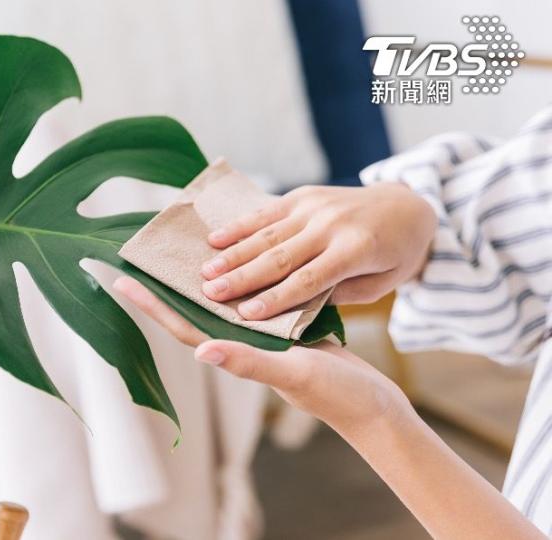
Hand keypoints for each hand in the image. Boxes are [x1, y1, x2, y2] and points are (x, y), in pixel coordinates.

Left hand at [114, 276, 408, 436]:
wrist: (374, 407)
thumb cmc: (336, 396)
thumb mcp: (293, 374)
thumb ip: (249, 363)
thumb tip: (201, 351)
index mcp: (236, 354)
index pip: (183, 326)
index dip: (153, 305)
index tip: (122, 280)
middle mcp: (242, 346)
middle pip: (194, 312)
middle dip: (167, 288)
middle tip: (140, 257)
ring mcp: (263, 339)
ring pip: (221, 305)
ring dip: (199, 281)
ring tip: (179, 252)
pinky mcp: (285, 331)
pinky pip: (253, 301)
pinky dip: (240, 281)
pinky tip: (238, 262)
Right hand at [200, 183, 435, 319]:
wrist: (408, 205)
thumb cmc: (395, 255)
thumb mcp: (381, 283)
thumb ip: (339, 293)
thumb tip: (295, 305)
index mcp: (356, 250)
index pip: (308, 280)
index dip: (276, 299)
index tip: (245, 315)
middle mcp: (331, 225)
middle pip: (280, 257)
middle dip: (242, 277)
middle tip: (210, 294)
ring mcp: (315, 207)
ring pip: (267, 234)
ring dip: (233, 254)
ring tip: (205, 272)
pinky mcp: (303, 195)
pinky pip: (267, 213)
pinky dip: (239, 226)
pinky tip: (214, 239)